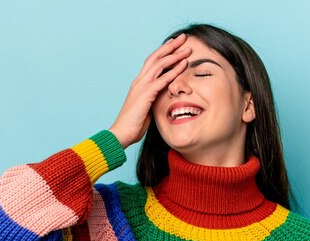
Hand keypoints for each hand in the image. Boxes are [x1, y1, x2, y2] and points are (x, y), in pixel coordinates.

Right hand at [109, 33, 191, 147]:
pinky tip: (184, 64)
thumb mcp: (146, 108)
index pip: (152, 62)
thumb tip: (164, 97)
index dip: (163, 51)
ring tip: (188, 49)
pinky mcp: (145, 94)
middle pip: (155, 57)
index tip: (174, 44)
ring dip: (175, 55)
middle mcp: (139, 81)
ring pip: (159, 64)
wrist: (122, 133)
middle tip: (183, 37)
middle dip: (170, 46)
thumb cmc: (134, 124)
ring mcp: (141, 86)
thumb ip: (154, 99)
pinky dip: (174, 71)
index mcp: (139, 83)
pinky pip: (162, 79)